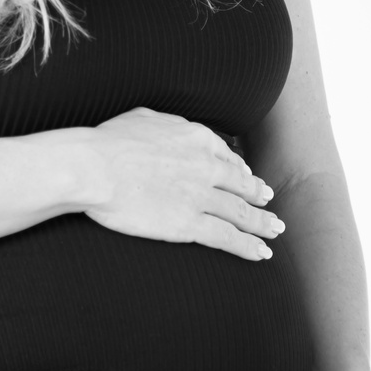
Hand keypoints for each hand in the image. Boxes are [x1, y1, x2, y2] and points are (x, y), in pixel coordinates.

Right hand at [83, 107, 282, 260]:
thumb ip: (166, 123)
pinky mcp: (189, 224)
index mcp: (196, 137)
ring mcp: (201, 196)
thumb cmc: (109, 142)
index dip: (241, 170)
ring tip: (275, 231)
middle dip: (258, 195)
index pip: (227, 156)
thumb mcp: (143, 117)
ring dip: (262, 223)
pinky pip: (227, 237)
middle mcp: (206, 166)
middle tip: (269, 203)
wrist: (95, 167)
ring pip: (241, 212)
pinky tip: (261, 253)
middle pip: (241, 184)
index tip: (247, 177)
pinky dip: (248, 246)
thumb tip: (169, 127)